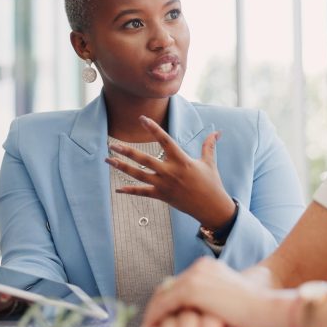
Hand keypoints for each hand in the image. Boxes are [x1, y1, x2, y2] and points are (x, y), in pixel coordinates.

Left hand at [105, 115, 235, 228]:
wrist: (211, 207)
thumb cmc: (211, 183)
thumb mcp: (210, 163)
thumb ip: (209, 146)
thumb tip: (217, 132)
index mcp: (182, 160)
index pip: (165, 140)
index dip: (153, 128)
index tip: (141, 119)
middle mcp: (170, 171)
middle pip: (144, 159)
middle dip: (127, 152)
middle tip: (112, 145)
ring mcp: (164, 185)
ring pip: (139, 175)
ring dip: (122, 167)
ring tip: (109, 160)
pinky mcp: (162, 196)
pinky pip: (143, 192)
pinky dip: (130, 190)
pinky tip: (118, 188)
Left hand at [139, 258, 290, 326]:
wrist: (267, 308)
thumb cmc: (254, 309)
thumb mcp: (225, 302)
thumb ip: (208, 302)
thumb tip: (192, 315)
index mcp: (208, 268)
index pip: (177, 284)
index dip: (165, 302)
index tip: (158, 320)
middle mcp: (200, 268)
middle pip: (167, 288)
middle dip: (155, 311)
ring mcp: (195, 277)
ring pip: (163, 297)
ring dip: (154, 318)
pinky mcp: (193, 290)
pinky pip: (164, 305)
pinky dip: (155, 320)